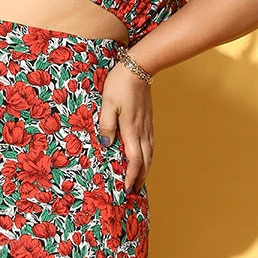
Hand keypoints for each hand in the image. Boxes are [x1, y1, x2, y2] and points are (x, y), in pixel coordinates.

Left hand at [98, 60, 152, 194]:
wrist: (139, 67)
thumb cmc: (120, 84)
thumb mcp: (107, 103)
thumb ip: (106, 124)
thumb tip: (106, 144)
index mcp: (131, 129)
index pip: (134, 159)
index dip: (131, 176)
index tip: (127, 188)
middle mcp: (142, 131)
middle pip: (145, 161)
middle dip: (140, 178)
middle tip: (134, 191)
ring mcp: (147, 126)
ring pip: (150, 154)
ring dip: (146, 169)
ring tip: (140, 180)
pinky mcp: (148, 121)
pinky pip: (150, 144)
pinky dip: (148, 157)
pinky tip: (144, 159)